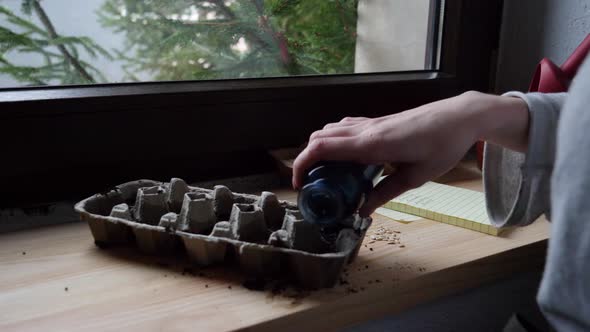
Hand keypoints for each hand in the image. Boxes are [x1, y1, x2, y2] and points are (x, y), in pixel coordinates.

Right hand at [292, 91, 528, 215]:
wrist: (458, 117)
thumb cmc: (441, 146)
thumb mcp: (414, 177)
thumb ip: (384, 193)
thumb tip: (361, 211)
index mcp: (371, 145)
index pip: (322, 148)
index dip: (302, 165)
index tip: (300, 184)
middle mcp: (365, 130)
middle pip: (318, 138)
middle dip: (305, 160)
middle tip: (311, 184)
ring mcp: (370, 123)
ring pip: (329, 130)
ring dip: (319, 150)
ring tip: (326, 174)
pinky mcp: (376, 121)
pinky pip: (344, 128)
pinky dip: (333, 142)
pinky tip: (345, 158)